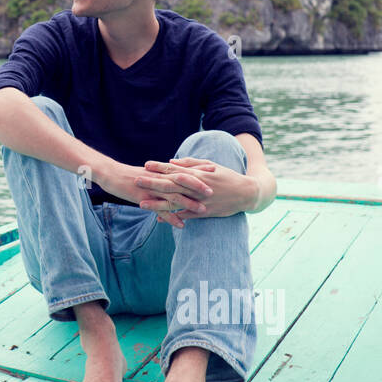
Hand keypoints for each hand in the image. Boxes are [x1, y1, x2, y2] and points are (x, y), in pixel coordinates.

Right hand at [95, 157, 216, 215]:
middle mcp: (158, 179)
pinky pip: (160, 210)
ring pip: (173, 196)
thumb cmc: (128, 174)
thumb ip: (160, 175)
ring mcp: (151, 189)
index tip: (213, 170)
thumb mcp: (147, 172)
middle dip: (198, 187)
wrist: (110, 174)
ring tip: (203, 210)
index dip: (198, 170)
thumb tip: (172, 176)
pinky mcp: (143, 198)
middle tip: (214, 192)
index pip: (183, 169)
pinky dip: (171, 218)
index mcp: (160, 171)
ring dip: (188, 203)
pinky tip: (181, 225)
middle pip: (182, 182)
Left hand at [139, 158, 257, 227]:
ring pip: (175, 202)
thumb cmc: (227, 176)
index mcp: (197, 174)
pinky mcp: (205, 213)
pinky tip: (159, 218)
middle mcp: (197, 187)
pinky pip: (186, 216)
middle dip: (152, 183)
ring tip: (141, 203)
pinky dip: (172, 217)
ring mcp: (200, 201)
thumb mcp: (210, 165)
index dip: (159, 167)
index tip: (145, 165)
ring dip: (158, 203)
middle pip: (171, 185)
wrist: (246, 193)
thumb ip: (190, 163)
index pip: (175, 170)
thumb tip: (171, 162)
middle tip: (136, 180)